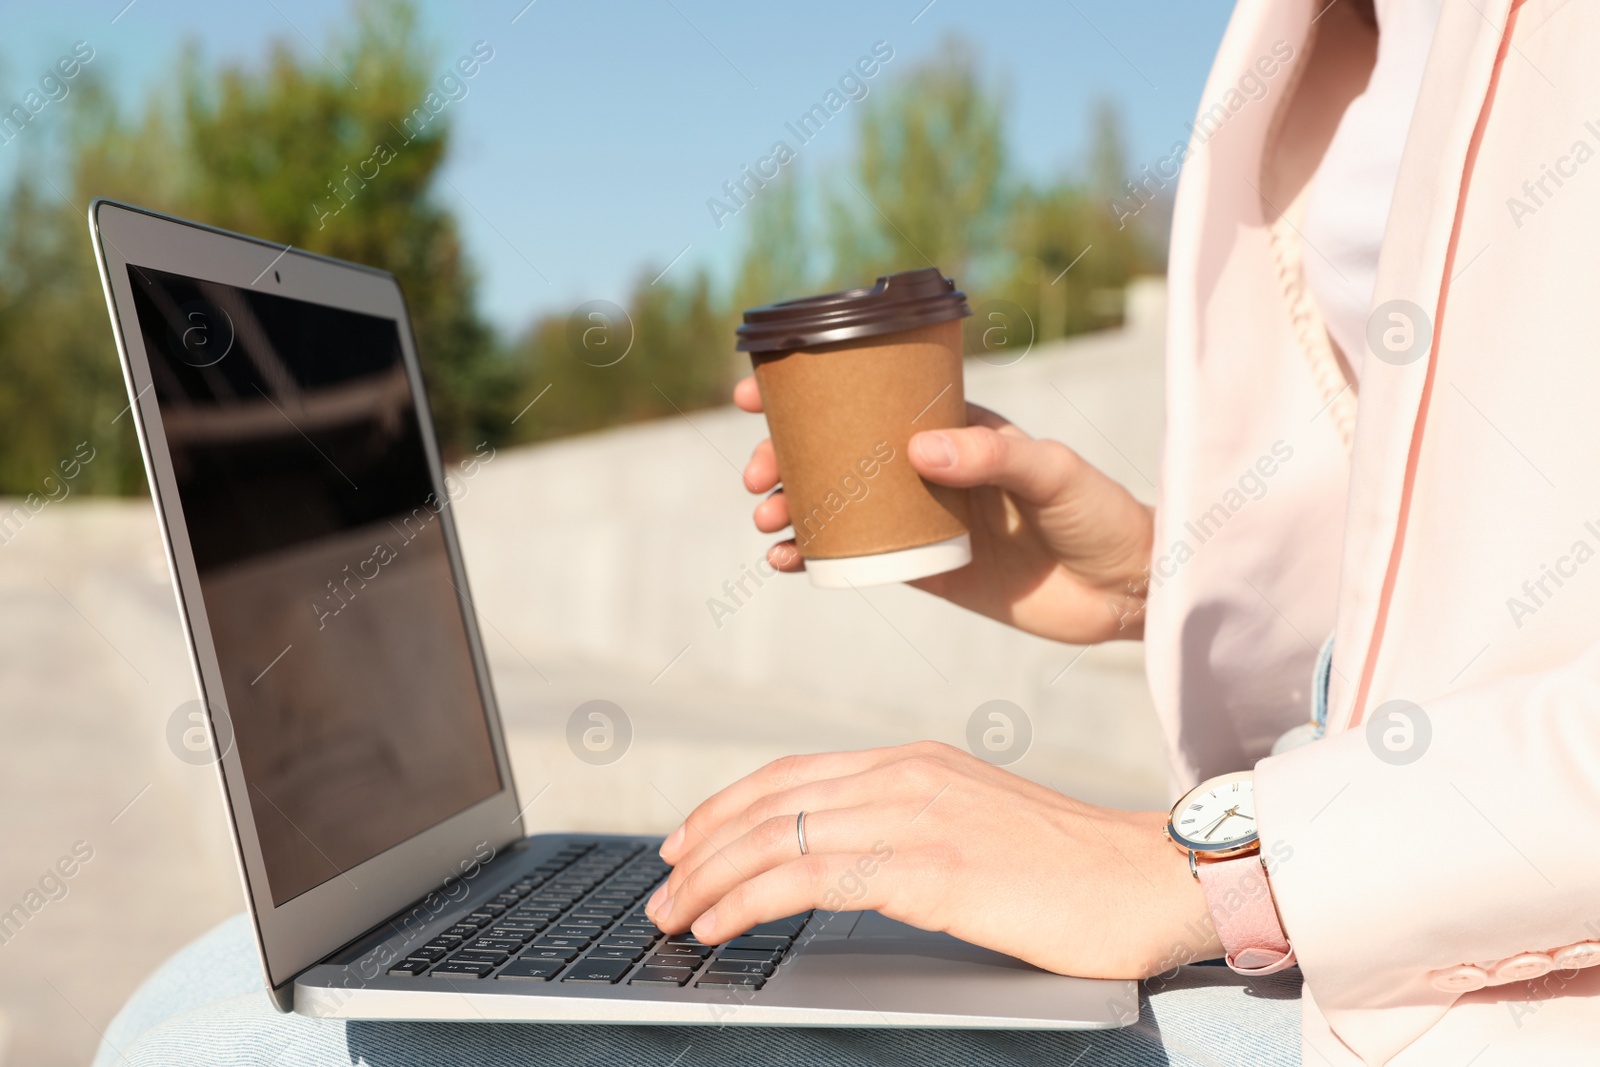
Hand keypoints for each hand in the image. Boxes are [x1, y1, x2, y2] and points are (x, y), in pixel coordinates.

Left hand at [645, 741, 1220, 979]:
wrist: (1151, 879)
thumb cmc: (1072, 870)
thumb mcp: (976, 829)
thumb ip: (911, 831)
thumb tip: (847, 865)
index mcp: (915, 762)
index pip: (791, 775)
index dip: (726, 807)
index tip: (686, 841)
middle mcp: (906, 775)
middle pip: (770, 800)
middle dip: (701, 845)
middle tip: (660, 885)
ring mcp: (916, 815)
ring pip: (778, 836)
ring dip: (710, 878)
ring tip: (673, 916)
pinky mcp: (929, 866)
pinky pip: (811, 875)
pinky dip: (749, 899)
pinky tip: (721, 925)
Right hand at [734, 377, 1152, 642]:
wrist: (1126, 590)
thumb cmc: (1100, 515)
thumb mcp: (1054, 475)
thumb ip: (994, 457)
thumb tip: (918, 449)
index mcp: (954, 426)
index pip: (870, 396)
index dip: (810, 390)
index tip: (758, 393)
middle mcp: (928, 466)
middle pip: (837, 450)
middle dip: (785, 455)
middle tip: (758, 477)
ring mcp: (921, 516)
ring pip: (837, 502)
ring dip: (792, 505)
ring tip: (767, 521)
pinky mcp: (923, 567)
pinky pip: (855, 555)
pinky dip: (814, 556)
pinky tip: (785, 562)